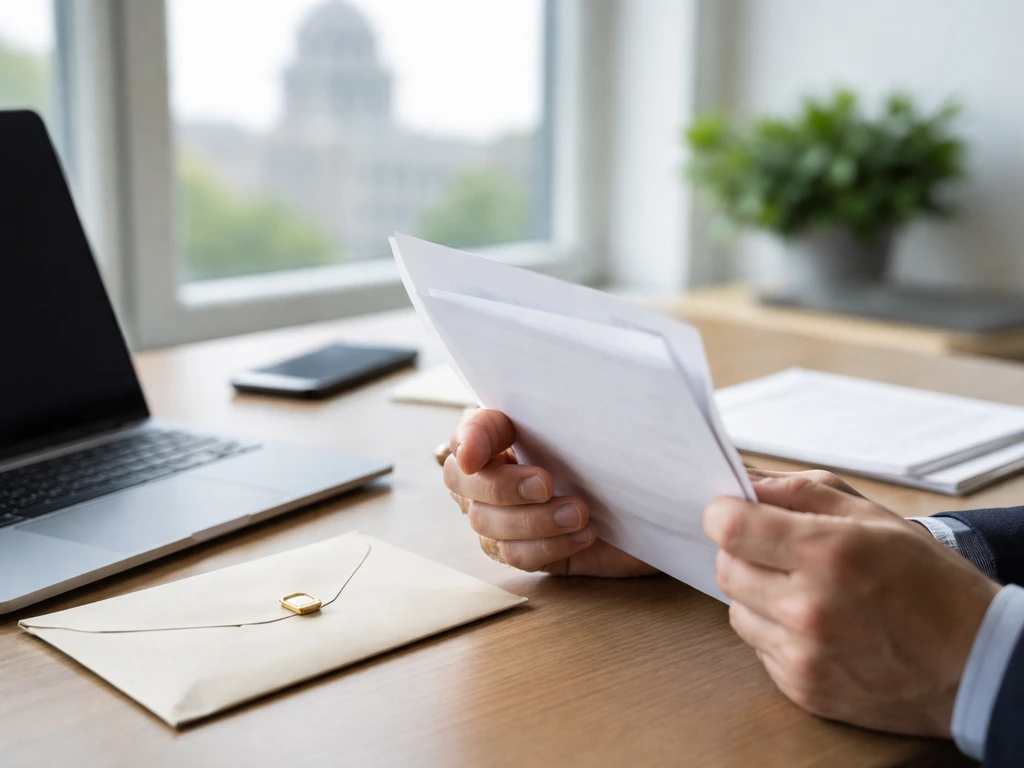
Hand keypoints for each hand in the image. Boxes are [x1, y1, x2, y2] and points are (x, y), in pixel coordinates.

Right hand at [444, 409, 656, 576]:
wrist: (667, 504)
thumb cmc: (638, 454)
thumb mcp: (616, 423)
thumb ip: (588, 408)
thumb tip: (566, 396)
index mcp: (514, 427)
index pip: (472, 427)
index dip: (467, 439)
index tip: (472, 454)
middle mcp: (502, 468)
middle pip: (462, 482)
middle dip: (501, 486)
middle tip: (546, 485)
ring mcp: (508, 513)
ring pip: (486, 524)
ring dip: (533, 521)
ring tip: (581, 514)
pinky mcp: (528, 547)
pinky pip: (514, 555)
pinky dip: (547, 546)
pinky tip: (584, 535)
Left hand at [703, 472, 1000, 737]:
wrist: (976, 662)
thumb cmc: (928, 580)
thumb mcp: (873, 516)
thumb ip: (799, 491)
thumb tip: (742, 481)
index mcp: (828, 553)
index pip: (728, 527)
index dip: (725, 513)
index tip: (734, 512)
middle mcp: (809, 607)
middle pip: (724, 567)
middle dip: (742, 553)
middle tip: (779, 552)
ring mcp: (804, 654)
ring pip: (736, 608)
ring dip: (757, 595)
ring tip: (805, 591)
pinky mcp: (802, 688)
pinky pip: (757, 646)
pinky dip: (775, 632)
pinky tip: (816, 626)